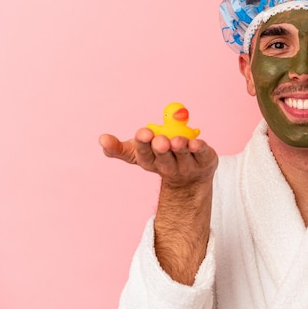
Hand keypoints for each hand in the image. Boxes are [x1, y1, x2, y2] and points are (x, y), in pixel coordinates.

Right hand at [99, 128, 218, 187]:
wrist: (191, 175)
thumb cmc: (160, 157)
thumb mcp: (138, 152)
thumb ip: (119, 147)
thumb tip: (101, 139)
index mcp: (151, 162)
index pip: (145, 156)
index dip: (143, 145)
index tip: (143, 133)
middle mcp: (169, 167)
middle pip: (164, 158)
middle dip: (160, 148)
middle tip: (158, 139)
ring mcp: (189, 165)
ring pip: (183, 156)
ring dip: (179, 148)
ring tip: (175, 141)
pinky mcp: (206, 160)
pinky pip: (202, 154)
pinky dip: (199, 148)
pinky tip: (195, 142)